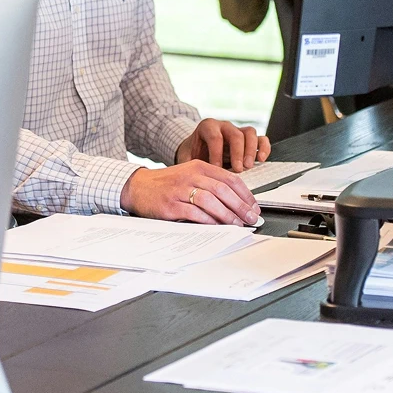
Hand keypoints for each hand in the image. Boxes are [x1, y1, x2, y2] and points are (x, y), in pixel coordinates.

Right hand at [120, 159, 260, 225]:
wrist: (138, 186)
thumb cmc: (168, 183)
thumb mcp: (190, 175)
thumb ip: (210, 183)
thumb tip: (237, 202)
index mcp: (199, 166)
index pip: (230, 178)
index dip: (245, 194)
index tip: (254, 207)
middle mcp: (191, 175)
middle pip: (223, 190)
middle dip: (241, 206)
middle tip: (251, 218)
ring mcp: (180, 190)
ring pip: (210, 201)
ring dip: (227, 215)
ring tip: (237, 224)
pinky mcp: (171, 205)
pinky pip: (194, 213)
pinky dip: (208, 221)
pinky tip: (217, 227)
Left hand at [175, 119, 269, 171]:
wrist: (197, 148)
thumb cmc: (193, 153)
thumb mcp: (186, 157)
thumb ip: (188, 166)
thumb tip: (188, 181)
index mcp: (208, 127)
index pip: (215, 137)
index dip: (216, 153)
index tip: (216, 169)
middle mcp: (224, 127)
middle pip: (235, 134)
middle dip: (237, 153)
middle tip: (238, 169)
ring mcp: (238, 131)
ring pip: (250, 133)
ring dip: (251, 151)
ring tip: (248, 166)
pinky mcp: (249, 140)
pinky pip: (261, 139)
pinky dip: (264, 148)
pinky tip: (262, 160)